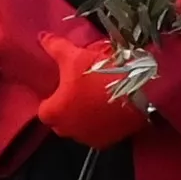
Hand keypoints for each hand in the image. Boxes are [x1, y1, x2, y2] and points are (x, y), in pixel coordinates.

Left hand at [35, 36, 149, 150]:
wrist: (139, 91)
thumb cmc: (98, 74)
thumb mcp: (74, 56)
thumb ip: (55, 47)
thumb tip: (42, 37)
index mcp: (55, 113)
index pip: (44, 109)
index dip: (52, 98)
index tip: (62, 88)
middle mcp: (68, 131)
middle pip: (62, 120)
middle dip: (68, 109)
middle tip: (79, 90)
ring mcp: (89, 138)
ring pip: (80, 127)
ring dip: (85, 116)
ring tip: (95, 98)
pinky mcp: (108, 142)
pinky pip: (99, 132)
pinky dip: (101, 123)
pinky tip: (109, 108)